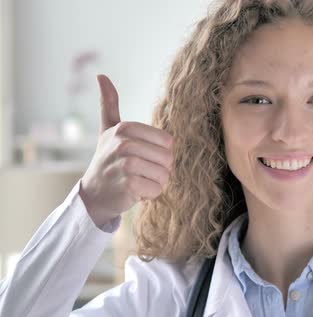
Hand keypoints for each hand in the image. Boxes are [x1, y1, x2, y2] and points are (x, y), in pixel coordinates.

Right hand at [80, 74, 172, 227]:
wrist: (93, 193)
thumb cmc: (107, 159)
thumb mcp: (108, 130)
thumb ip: (109, 104)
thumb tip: (101, 75)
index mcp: (125, 128)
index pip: (167, 142)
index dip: (159, 154)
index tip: (141, 156)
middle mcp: (124, 143)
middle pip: (168, 158)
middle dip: (159, 170)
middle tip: (139, 172)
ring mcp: (126, 164)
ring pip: (164, 174)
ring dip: (155, 182)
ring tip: (137, 180)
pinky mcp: (130, 185)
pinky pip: (157, 189)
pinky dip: (150, 194)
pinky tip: (134, 192)